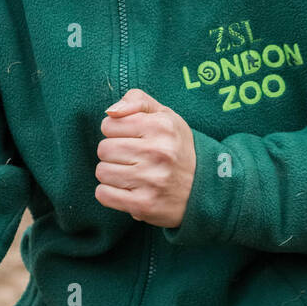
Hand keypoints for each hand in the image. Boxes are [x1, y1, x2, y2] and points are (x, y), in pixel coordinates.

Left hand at [94, 88, 195, 227]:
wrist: (204, 188)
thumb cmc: (176, 148)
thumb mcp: (165, 115)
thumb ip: (137, 101)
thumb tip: (110, 112)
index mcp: (162, 126)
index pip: (109, 124)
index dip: (116, 132)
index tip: (131, 139)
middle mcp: (158, 152)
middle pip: (103, 149)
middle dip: (113, 153)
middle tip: (132, 159)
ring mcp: (151, 180)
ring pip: (102, 172)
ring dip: (112, 174)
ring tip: (131, 174)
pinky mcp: (143, 204)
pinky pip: (103, 194)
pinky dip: (110, 193)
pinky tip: (127, 190)